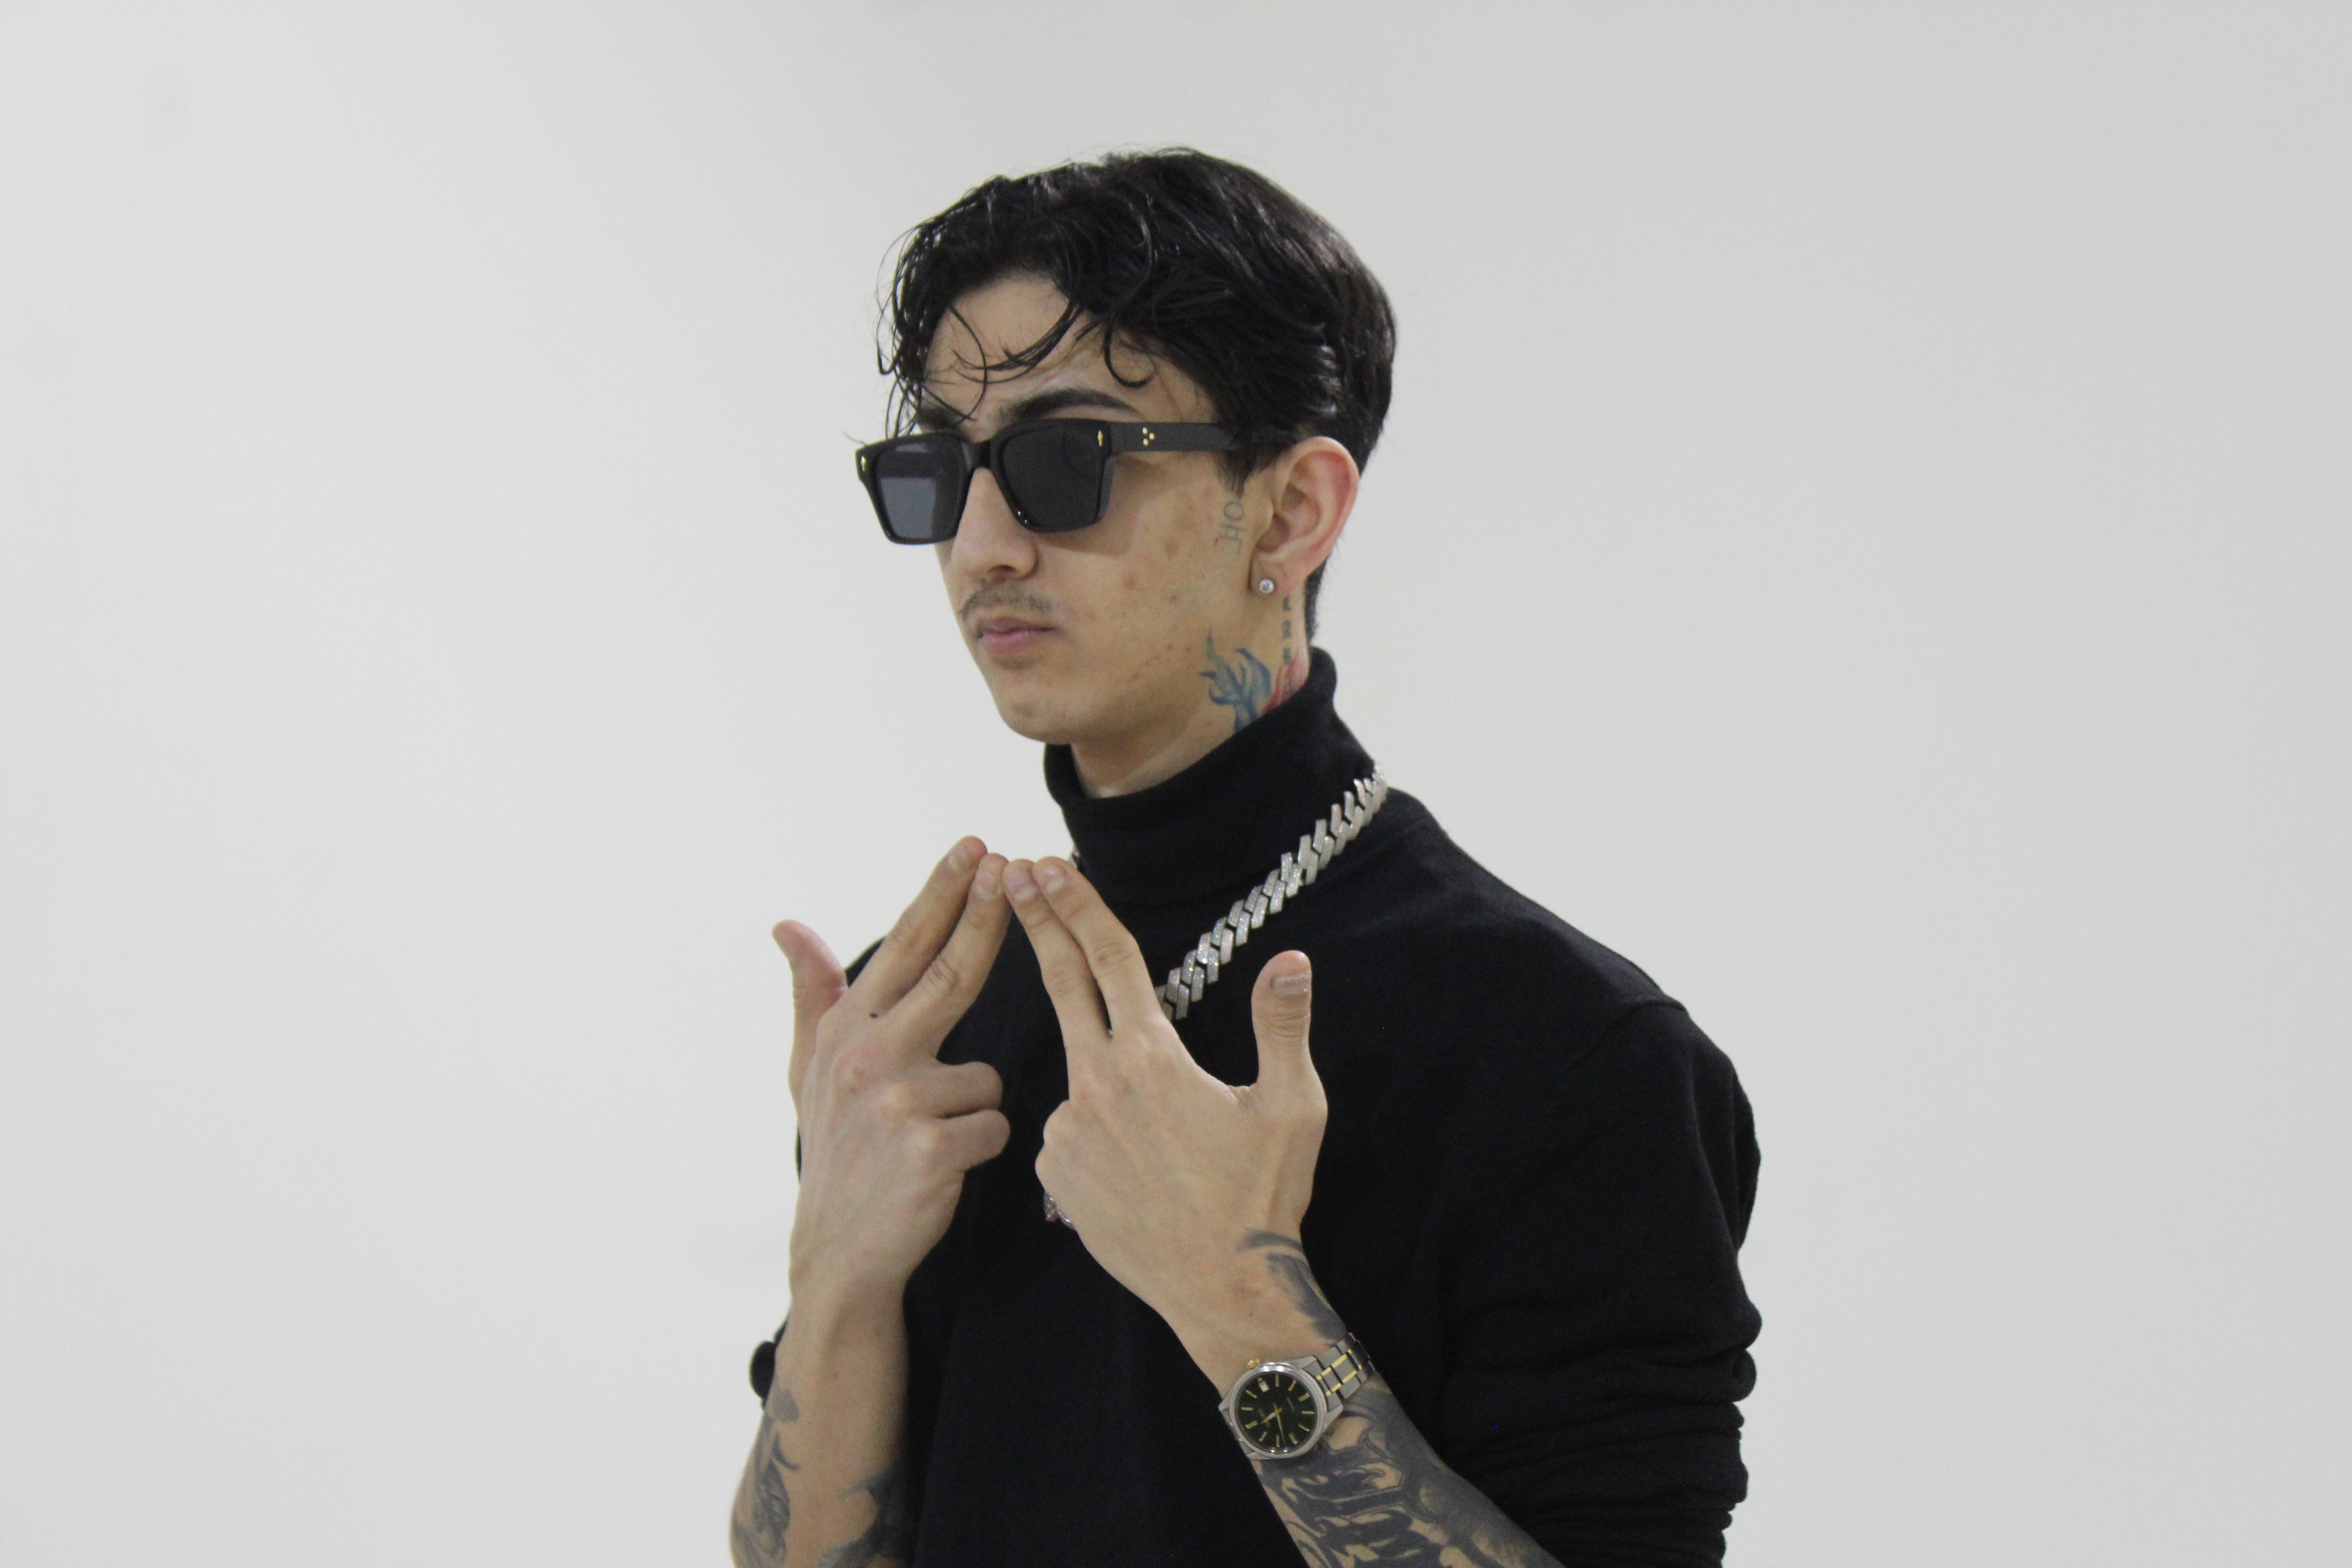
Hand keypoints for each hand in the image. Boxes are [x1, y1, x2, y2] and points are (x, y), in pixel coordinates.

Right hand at [776, 839, 1014, 1310]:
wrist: (839, 1254)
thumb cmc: (837, 1153)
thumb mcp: (807, 1073)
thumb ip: (810, 996)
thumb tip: (787, 925)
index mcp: (845, 1032)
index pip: (904, 948)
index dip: (943, 894)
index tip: (975, 847)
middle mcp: (866, 1058)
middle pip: (950, 973)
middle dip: (986, 917)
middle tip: (1013, 865)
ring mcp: (897, 1102)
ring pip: (985, 1073)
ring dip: (974, 1105)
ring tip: (931, 1140)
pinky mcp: (932, 1148)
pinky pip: (995, 1124)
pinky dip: (983, 1144)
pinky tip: (944, 1169)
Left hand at [1003, 856, 1334, 1384]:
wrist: (1221, 1291)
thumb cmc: (1263, 1197)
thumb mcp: (1293, 1107)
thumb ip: (1282, 1026)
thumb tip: (1291, 959)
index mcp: (1153, 1057)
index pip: (1109, 959)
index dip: (1078, 905)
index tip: (1045, 866)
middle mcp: (1098, 1084)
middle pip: (1061, 984)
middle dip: (1037, 925)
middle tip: (1011, 878)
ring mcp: (1068, 1131)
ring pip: (1079, 1072)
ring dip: (1105, 1075)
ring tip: (1161, 1137)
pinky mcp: (1053, 1174)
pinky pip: (1068, 1130)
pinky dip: (1094, 1129)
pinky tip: (1136, 1167)